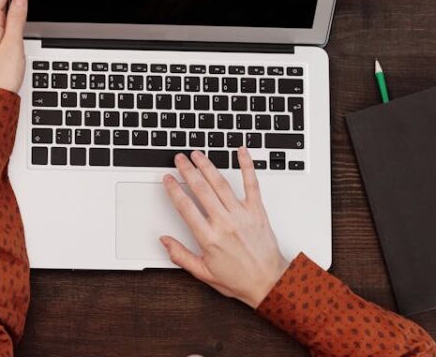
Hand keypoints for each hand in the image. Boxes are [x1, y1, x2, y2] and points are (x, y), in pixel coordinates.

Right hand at [160, 148, 289, 308]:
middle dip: (188, 170)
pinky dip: (247, 166)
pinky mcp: (257, 211)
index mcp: (209, 238)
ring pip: (221, 184)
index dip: (174, 190)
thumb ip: (181, 255)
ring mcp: (242, 215)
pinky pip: (252, 185)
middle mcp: (224, 223)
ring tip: (198, 155)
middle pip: (201, 190)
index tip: (168, 179)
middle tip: (179, 159)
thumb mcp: (204, 272)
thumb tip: (165, 241)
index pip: (186, 207)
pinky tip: (242, 153)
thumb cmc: (239, 279)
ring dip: (207, 166)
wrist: (270, 283)